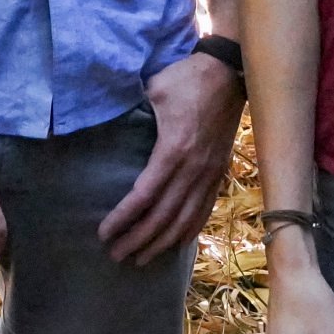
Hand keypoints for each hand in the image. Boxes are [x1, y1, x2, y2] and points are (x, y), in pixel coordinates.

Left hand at [97, 51, 242, 264]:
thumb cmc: (187, 78)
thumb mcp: (154, 88)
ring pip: (185, 220)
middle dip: (137, 239)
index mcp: (173, 149)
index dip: (123, 218)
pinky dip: (188, 231)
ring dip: (161, 243)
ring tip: (140, 259)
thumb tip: (104, 114)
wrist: (229, 74)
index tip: (104, 233)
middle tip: (115, 255)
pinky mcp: (219, 173)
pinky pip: (204, 210)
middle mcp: (193, 169)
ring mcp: (209, 174)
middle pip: (162, 216)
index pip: (143, 196)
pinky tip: (175, 243)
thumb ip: (131, 107)